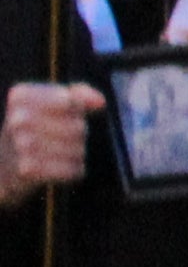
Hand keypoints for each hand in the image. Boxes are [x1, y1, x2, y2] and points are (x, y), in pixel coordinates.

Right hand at [0, 84, 86, 202]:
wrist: (1, 170)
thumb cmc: (32, 130)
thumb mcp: (48, 103)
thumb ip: (78, 95)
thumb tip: (100, 102)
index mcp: (20, 96)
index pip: (71, 102)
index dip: (75, 112)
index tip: (60, 116)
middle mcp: (18, 118)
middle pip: (79, 126)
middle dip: (77, 135)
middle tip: (57, 140)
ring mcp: (21, 144)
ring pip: (79, 149)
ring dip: (75, 154)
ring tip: (56, 155)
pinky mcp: (28, 170)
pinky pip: (74, 169)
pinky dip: (73, 171)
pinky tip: (57, 170)